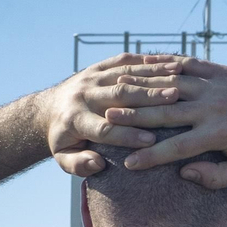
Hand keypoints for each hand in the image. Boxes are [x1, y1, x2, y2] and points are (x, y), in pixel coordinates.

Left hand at [37, 53, 183, 176]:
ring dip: (153, 77)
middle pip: (119, 95)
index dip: (127, 134)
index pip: (104, 128)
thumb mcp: (63, 157)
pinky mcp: (99, 67)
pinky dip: (148, 62)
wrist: (49, 109)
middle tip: (174, 101)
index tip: (151, 141)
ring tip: (178, 80)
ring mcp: (91, 77)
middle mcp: (83, 94)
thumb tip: (97, 164)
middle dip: (147, 98)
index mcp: (75, 119)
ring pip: (125, 75)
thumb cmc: (63, 139)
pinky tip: (170, 65)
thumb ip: (78, 165)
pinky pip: (124, 61)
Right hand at [102, 56, 226, 188]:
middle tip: (107, 120)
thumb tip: (184, 174)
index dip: (151, 157)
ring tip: (117, 90)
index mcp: (219, 134)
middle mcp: (214, 107)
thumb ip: (216, 177)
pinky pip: (186, 63)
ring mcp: (216, 85)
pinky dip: (164, 63)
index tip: (128, 165)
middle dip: (135, 117)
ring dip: (143, 86)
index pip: (177, 147)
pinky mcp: (219, 70)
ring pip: (171, 84)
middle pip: (166, 112)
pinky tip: (142, 63)